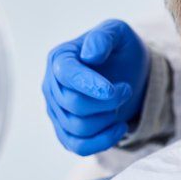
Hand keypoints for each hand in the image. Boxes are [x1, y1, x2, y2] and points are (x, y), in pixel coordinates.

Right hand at [43, 19, 149, 155]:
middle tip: (125, 89)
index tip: (113, 90)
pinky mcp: (66, 131)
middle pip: (74, 104)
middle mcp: (51, 85)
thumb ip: (104, 36)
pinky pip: (78, 147)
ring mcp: (56, 111)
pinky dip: (103, 141)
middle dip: (107, 101)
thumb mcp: (118, 33)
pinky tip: (120, 127)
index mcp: (60, 58)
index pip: (66, 74)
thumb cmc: (120, 51)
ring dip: (107, 118)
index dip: (89, 84)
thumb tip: (90, 55)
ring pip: (78, 127)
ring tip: (121, 104)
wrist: (128, 74)